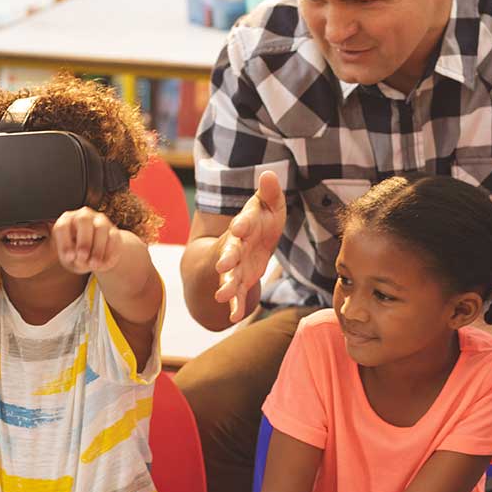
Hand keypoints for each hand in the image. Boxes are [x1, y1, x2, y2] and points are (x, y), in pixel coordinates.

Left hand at [53, 207, 125, 273]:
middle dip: (83, 240)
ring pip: (100, 228)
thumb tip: (80, 258)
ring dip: (97, 248)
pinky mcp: (113, 229)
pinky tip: (105, 263)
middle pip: (83, 220)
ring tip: (94, 265)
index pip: (62, 226)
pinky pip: (113, 236)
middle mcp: (83, 215)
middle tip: (82, 257)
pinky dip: (109, 251)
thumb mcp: (71, 261)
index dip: (65, 242)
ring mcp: (99, 220)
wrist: (95, 257)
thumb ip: (73, 259)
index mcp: (66, 221)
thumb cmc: (76, 256)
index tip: (69, 257)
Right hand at [214, 170, 284, 321]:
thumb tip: (269, 174)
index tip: (238, 227)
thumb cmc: (261, 220)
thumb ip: (270, 193)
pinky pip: (237, 294)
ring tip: (222, 296)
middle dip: (226, 260)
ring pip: (229, 277)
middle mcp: (236, 247)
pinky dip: (235, 305)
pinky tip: (234, 317)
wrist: (246, 240)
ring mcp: (236, 266)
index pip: (242, 224)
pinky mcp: (240, 281)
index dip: (240, 225)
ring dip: (226, 286)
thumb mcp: (269, 206)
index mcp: (244, 225)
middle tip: (221, 266)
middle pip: (230, 253)